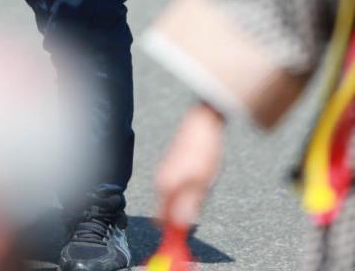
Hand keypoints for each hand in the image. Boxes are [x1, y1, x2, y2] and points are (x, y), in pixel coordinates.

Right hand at [155, 103, 224, 227]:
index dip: (173, 234)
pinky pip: (177, 190)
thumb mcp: (201, 182)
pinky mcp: (171, 168)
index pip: (162, 222)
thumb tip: (179, 225)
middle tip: (201, 204)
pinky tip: (200, 178)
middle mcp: (161, 181)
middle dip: (182, 216)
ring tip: (203, 185)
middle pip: (168, 212)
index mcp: (165, 186)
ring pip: (174, 201)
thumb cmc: (204, 151)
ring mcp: (165, 174)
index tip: (185, 239)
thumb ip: (188, 205)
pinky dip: (187, 192)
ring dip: (187, 202)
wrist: (204, 123)